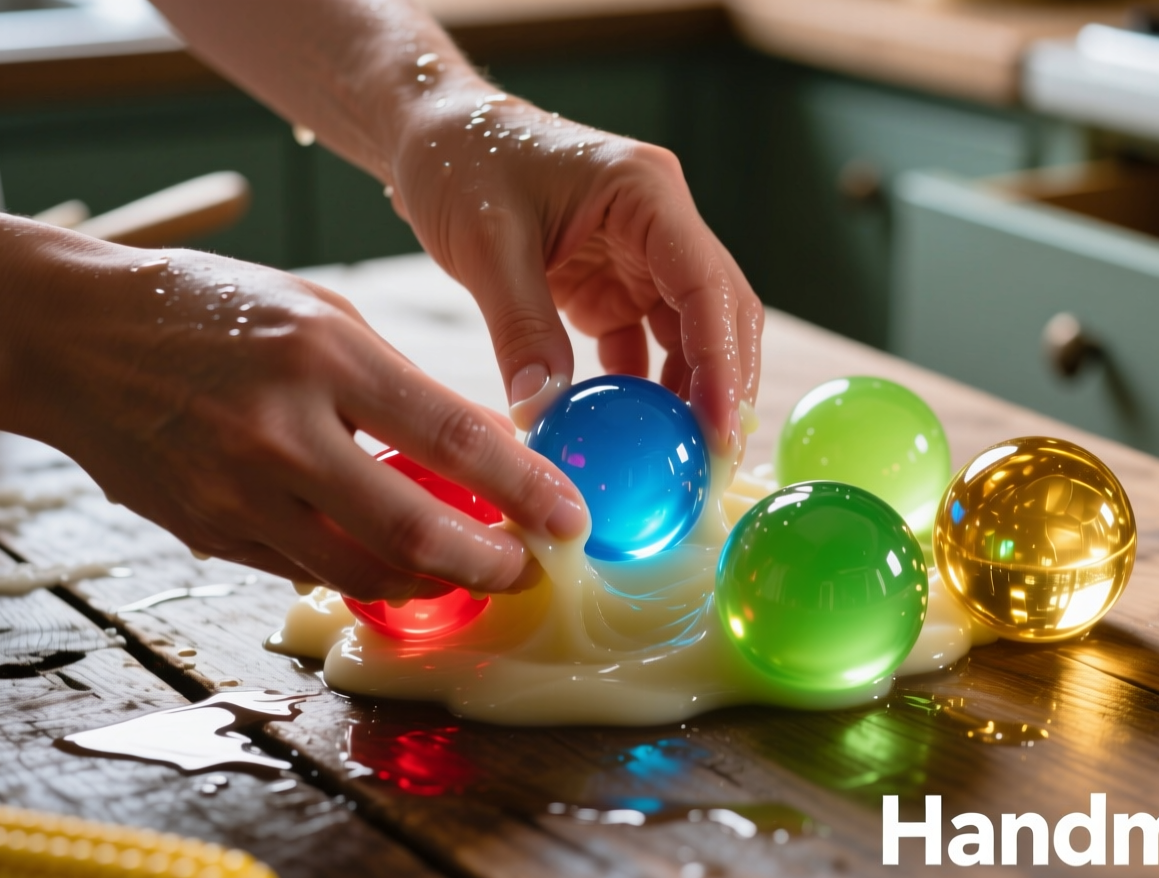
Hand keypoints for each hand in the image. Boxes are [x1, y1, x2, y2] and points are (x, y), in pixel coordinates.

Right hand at [0, 208, 588, 601]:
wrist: (72, 334)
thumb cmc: (213, 309)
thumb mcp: (320, 313)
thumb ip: (398, 383)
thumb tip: (482, 451)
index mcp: (323, 354)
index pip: (451, 435)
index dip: (523, 488)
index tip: (570, 518)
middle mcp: (282, 429)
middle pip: (411, 527)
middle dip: (485, 563)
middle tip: (525, 571)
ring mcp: (239, 489)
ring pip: (359, 570)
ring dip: (428, 583)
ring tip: (467, 573)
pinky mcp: (209, 530)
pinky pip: (305, 573)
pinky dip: (360, 576)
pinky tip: (395, 569)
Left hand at [387, 90, 763, 455]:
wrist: (434, 133)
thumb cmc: (461, 159)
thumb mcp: (486, 243)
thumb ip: (521, 328)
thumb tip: (541, 413)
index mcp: (646, 193)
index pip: (707, 285)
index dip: (722, 362)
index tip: (719, 428)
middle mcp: (660, 223)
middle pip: (719, 313)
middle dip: (724, 388)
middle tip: (713, 463)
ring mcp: (642, 256)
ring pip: (692, 335)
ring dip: (690, 395)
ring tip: (680, 461)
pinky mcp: (615, 284)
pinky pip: (645, 345)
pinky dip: (643, 390)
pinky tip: (632, 436)